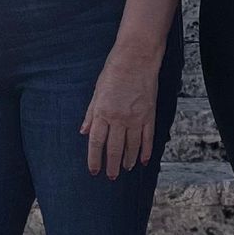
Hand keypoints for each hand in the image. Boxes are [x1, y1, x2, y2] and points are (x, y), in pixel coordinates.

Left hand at [81, 45, 160, 180]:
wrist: (137, 57)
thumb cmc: (114, 70)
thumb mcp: (97, 91)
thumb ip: (91, 113)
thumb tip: (84, 131)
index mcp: (102, 112)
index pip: (96, 142)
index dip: (94, 159)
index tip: (94, 171)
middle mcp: (118, 118)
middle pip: (114, 148)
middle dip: (112, 165)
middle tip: (111, 176)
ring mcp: (135, 118)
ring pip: (132, 146)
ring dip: (128, 160)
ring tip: (126, 169)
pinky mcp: (149, 114)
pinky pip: (148, 138)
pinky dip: (146, 151)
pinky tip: (144, 160)